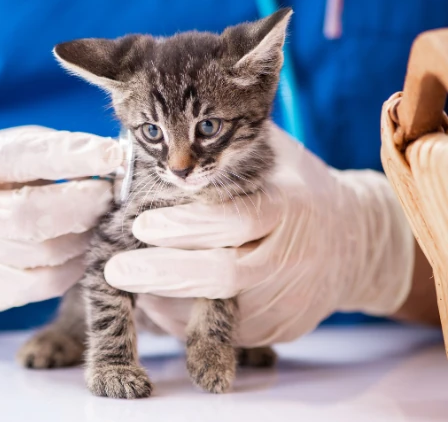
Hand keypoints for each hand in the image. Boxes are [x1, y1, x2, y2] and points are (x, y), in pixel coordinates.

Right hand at [0, 126, 122, 310]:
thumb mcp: (11, 150)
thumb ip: (54, 152)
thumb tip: (112, 161)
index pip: (21, 158)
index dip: (71, 157)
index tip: (112, 156)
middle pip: (28, 217)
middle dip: (81, 207)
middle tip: (110, 198)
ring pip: (39, 256)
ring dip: (82, 240)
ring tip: (100, 225)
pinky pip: (39, 286)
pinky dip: (71, 270)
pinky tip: (81, 253)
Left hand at [106, 126, 414, 345]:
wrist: (353, 240)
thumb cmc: (294, 187)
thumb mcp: (271, 155)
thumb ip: (225, 150)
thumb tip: (163, 136)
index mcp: (289, 206)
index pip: (235, 219)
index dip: (187, 225)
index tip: (141, 225)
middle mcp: (292, 258)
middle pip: (224, 275)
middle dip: (164, 274)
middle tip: (116, 270)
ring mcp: (289, 299)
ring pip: (219, 312)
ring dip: (167, 301)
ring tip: (131, 282)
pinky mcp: (281, 328)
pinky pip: (226, 332)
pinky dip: (188, 320)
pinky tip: (160, 301)